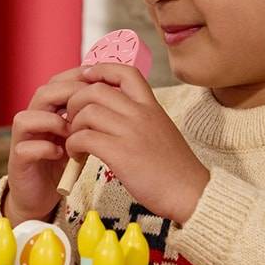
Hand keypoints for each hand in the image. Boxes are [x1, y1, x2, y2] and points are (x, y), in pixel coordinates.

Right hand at [4, 66, 88, 223]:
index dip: (75, 78)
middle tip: (88, 105)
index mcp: (48, 111)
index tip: (98, 81)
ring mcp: (22, 141)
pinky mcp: (18, 162)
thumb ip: (87, 119)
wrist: (42, 196)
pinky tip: (61, 154)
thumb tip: (113, 97)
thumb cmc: (63, 163)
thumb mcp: (79, 137)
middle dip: (67, 95)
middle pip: (42, 94)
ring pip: (25, 118)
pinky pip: (25, 148)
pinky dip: (45, 149)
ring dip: (52, 122)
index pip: (57, 83)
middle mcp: (32, 121)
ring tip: (72, 132)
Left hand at [64, 63, 208, 223]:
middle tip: (72, 120)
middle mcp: (141, 114)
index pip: (126, 73)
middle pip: (96, 90)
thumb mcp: (161, 132)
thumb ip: (140, 118)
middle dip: (75, 102)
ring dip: (72, 126)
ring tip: (75, 142)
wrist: (192, 194)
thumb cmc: (174, 169)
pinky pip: (84, 137)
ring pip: (87, 112)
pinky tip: (77, 156)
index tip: (86, 79)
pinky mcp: (121, 153)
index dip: (100, 70)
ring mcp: (131, 132)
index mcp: (152, 107)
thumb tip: (113, 114)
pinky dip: (73, 145)